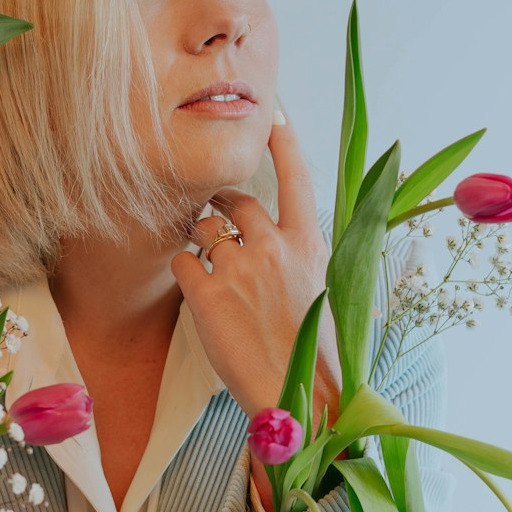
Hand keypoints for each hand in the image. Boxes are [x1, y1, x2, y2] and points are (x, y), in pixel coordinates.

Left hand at [170, 109, 341, 431]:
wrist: (302, 399)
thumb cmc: (318, 353)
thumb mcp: (328, 291)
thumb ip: (304, 256)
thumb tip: (290, 239)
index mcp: (309, 244)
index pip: (297, 177)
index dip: (284, 142)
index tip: (273, 113)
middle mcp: (274, 247)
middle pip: (235, 200)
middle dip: (221, 204)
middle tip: (217, 222)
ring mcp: (239, 269)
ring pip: (204, 227)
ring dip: (201, 241)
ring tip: (212, 270)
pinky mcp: (207, 296)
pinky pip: (183, 261)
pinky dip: (186, 272)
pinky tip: (199, 294)